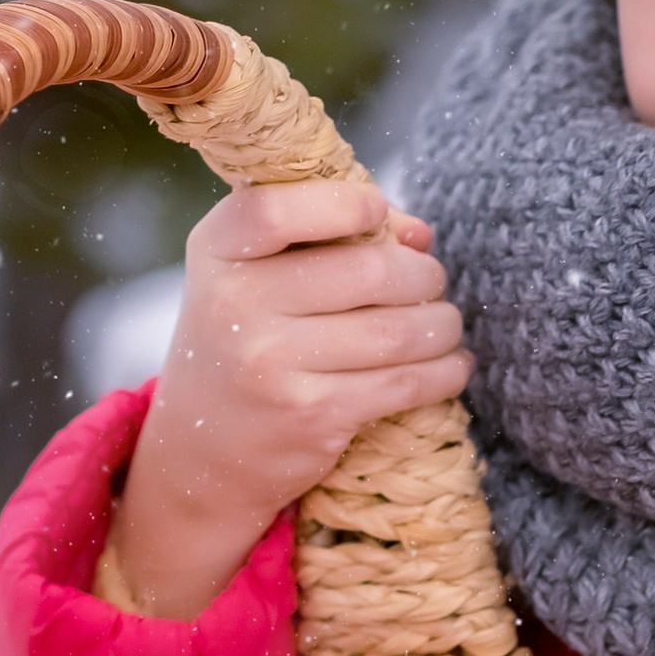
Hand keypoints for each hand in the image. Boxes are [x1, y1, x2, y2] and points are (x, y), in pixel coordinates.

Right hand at [112, 178, 469, 618]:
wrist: (202, 452)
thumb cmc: (246, 340)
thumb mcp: (255, 274)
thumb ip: (327, 234)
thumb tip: (419, 236)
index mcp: (216, 252)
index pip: (275, 210)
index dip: (341, 203)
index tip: (375, 212)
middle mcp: (234, 304)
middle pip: (368, 269)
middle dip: (422, 274)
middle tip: (431, 282)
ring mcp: (270, 363)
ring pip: (397, 329)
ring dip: (442, 324)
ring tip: (445, 325)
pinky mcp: (310, 414)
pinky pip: (404, 382)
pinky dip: (444, 371)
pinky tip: (452, 366)